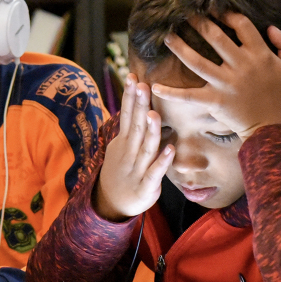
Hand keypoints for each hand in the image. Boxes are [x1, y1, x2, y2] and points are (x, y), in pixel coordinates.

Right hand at [93, 77, 173, 220]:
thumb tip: (137, 103)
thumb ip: (130, 128)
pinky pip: (155, 173)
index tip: (132, 77)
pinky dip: (162, 162)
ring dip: (150, 131)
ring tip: (154, 114)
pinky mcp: (146, 187)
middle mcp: (129, 153)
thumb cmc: (121, 171)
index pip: (126, 115)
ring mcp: (136, 170)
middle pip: (135, 127)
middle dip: (139, 106)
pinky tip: (170, 149)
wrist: (111, 204)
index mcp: (123, 142)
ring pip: (145, 148)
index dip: (129, 97)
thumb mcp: (120, 148)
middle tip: (142, 85)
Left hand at [151, 13, 280, 139]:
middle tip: (185, 13)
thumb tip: (271, 27)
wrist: (271, 126)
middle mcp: (241, 65)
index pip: (242, 26)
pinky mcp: (214, 100)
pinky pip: (189, 95)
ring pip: (197, 61)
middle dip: (199, 23)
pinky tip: (155, 86)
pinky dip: (172, 92)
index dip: (228, 15)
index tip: (215, 8)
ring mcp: (226, 83)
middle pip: (215, 38)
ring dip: (180, 48)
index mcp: (259, 54)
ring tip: (167, 36)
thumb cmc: (280, 94)